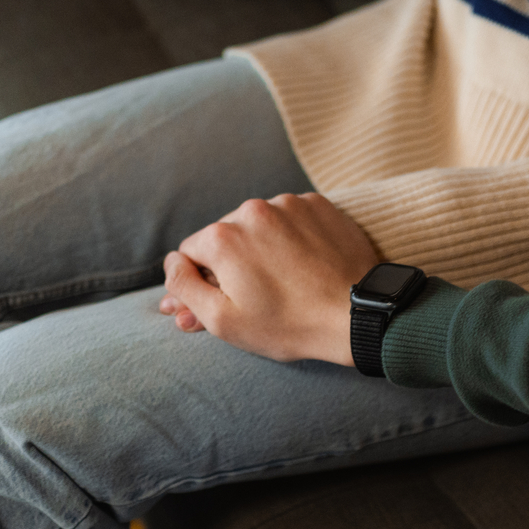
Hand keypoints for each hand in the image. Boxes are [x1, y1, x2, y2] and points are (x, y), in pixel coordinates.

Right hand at [159, 192, 378, 364]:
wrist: (356, 316)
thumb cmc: (288, 324)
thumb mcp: (223, 320)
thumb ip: (185, 289)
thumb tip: (171, 266)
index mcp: (222, 236)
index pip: (190, 254)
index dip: (198, 282)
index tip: (216, 302)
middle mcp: (252, 209)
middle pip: (225, 238)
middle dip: (230, 266)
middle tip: (250, 298)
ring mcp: (289, 204)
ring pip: (259, 227)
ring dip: (261, 251)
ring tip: (281, 283)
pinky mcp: (319, 205)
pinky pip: (292, 220)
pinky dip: (291, 240)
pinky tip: (302, 267)